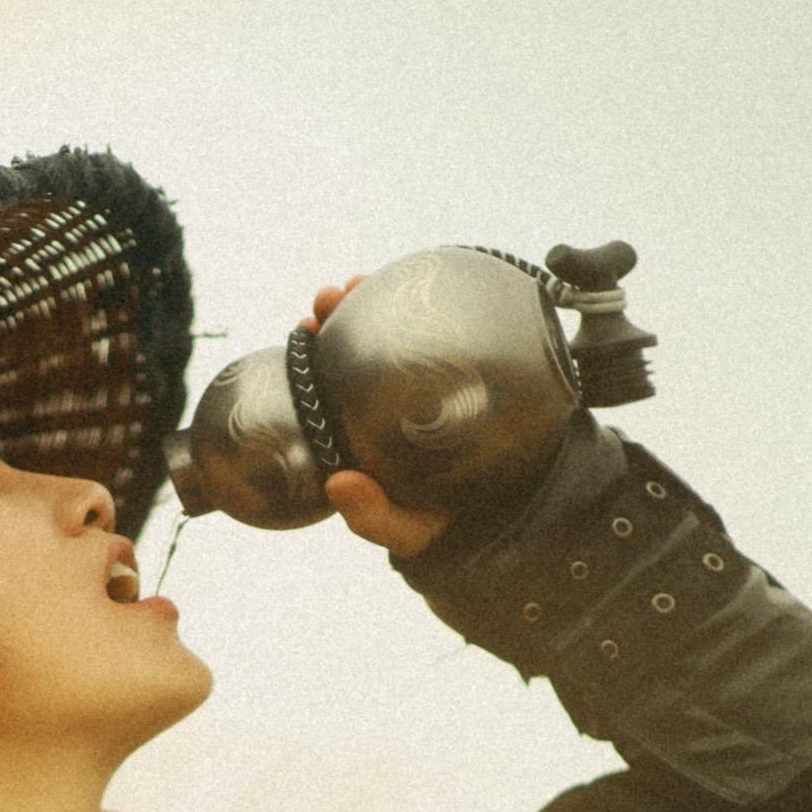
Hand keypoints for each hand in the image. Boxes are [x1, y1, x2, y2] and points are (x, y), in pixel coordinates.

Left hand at [298, 276, 454, 563]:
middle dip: (335, 316)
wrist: (506, 513)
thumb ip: (373, 517)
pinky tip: (411, 281)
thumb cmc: (441, 522)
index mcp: (358, 431)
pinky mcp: (456, 371)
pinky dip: (421, 303)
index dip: (311, 354)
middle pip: (349, 349)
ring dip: (369, 301)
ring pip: (387, 331)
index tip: (305, 328)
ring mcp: (417, 383)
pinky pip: (436, 331)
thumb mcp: (405, 529)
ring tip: (357, 283)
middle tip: (329, 299)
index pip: (327, 384)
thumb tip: (339, 485)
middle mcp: (380, 402)